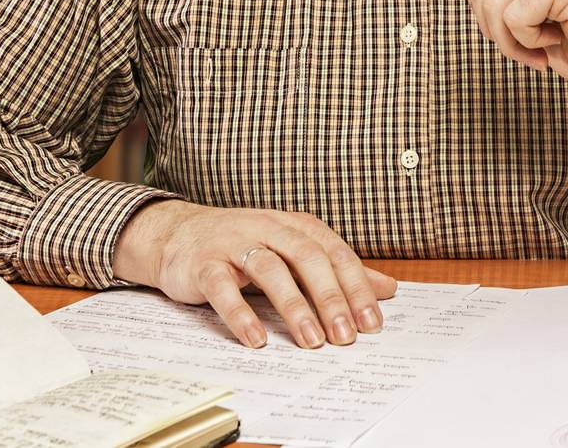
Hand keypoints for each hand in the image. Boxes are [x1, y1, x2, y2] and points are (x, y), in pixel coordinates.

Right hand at [112, 200, 397, 348]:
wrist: (178, 234)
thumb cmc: (245, 246)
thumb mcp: (294, 253)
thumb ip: (338, 272)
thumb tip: (389, 289)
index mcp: (296, 226)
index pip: (334, 253)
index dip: (356, 286)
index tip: (372, 323)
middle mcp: (268, 227)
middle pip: (307, 257)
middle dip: (331, 298)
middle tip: (347, 336)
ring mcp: (235, 243)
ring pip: (269, 270)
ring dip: (294, 307)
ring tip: (312, 342)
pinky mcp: (204, 263)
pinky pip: (223, 287)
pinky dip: (240, 314)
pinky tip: (257, 340)